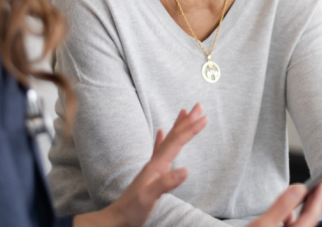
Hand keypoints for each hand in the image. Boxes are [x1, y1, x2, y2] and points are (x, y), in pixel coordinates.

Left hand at [73, 103, 207, 226]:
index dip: (191, 129)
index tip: (205, 117)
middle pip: (173, 136)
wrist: (116, 219)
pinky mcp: (151, 173)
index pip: (177, 142)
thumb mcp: (149, 197)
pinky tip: (161, 133)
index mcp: (157, 165)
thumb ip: (166, 183)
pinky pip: (158, 150)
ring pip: (168, 140)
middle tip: (198, 106)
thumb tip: (186, 170)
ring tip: (184, 112)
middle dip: (187, 121)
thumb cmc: (132, 210)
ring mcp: (152, 166)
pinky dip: (162, 139)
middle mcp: (155, 162)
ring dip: (178, 125)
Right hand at [247, 181, 321, 226]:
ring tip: (304, 196)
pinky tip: (288, 213)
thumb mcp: (264, 223)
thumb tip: (298, 189)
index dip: (318, 197)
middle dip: (313, 203)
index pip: (312, 216)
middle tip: (317, 186)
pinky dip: (292, 219)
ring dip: (303, 211)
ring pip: (301, 226)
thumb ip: (282, 206)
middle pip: (309, 221)